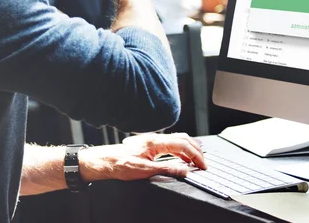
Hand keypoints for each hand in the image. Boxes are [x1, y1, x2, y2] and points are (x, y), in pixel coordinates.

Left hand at [79, 133, 205, 181]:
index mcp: (156, 142)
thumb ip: (166, 169)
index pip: (183, 145)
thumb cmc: (120, 164)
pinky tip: (182, 157)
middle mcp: (155, 138)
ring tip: (197, 159)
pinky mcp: (150, 144)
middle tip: (203, 163)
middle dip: (196, 150)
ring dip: (189, 148)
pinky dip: (181, 149)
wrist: (105, 161)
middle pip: (183, 139)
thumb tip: (184, 170)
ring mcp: (153, 140)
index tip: (202, 165)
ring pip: (178, 139)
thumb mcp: (144, 170)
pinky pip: (171, 143)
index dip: (195, 155)